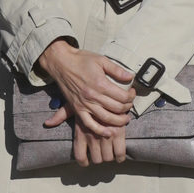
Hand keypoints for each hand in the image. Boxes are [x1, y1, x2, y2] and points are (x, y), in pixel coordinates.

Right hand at [35, 41, 134, 166]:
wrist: (61, 63)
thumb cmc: (81, 60)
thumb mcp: (101, 60)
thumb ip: (117, 70)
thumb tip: (131, 77)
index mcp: (101, 84)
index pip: (123, 97)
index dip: (131, 97)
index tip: (132, 93)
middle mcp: (93, 96)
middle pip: (117, 108)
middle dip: (127, 107)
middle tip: (129, 104)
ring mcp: (85, 104)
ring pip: (106, 118)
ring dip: (119, 121)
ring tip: (125, 119)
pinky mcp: (77, 109)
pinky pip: (89, 124)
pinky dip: (100, 130)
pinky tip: (108, 132)